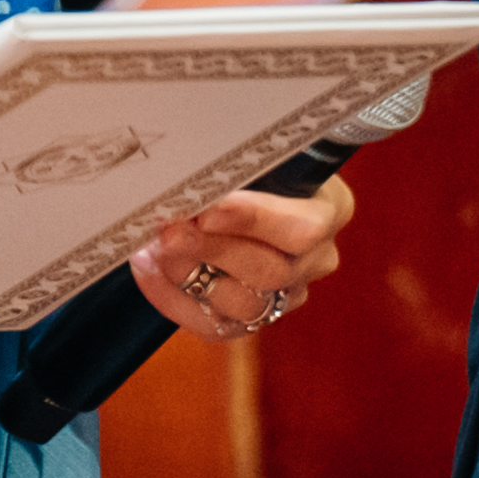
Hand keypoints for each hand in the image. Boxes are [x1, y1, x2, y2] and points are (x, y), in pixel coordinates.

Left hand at [129, 171, 353, 342]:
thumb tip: (196, 167)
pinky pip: (212, 325)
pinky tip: (148, 268)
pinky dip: (172, 298)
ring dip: (189, 274)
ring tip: (154, 245)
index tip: (207, 211)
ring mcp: (287, 295)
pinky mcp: (252, 321)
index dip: (252, 222)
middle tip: (169, 228)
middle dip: (211, 250)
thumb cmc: (248, 162)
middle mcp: (317, 259)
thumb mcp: (257, 153)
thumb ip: (237, 162)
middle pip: (270, 271)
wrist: (237, 189)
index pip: (302, 229)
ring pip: (243, 304)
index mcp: (330, 209)